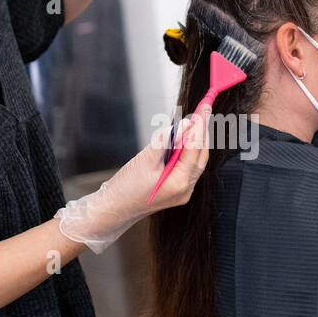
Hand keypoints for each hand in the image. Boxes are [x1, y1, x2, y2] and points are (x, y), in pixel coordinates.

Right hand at [55, 104, 210, 252]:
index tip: (203, 107)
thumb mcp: (145, 159)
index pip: (195, 149)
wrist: (112, 209)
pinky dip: (188, 152)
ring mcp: (182, 192)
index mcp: (179, 183)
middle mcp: (185, 190)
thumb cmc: (125, 187)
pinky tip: (186, 139)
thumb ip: (166, 141)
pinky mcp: (176, 191)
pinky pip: (188, 167)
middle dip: (203, 132)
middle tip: (204, 109)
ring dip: (197, 141)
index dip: (199, 126)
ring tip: (197, 120)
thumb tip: (184, 125)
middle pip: (201, 156)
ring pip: (196, 162)